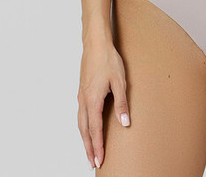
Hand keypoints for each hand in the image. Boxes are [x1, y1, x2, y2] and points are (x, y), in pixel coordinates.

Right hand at [77, 38, 130, 169]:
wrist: (95, 44)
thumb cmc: (108, 60)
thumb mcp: (120, 81)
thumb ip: (121, 103)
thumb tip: (125, 122)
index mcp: (93, 100)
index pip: (95, 129)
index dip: (97, 146)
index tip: (99, 159)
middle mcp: (84, 100)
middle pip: (84, 130)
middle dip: (88, 147)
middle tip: (92, 162)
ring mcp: (81, 95)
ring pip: (80, 123)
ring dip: (84, 138)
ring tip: (89, 149)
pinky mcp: (82, 90)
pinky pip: (80, 114)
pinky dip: (83, 126)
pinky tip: (87, 127)